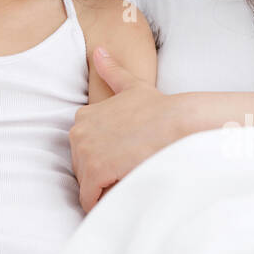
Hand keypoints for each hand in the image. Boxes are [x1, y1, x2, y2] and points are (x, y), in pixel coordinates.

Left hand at [71, 47, 180, 211]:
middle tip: (130, 171)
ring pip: (87, 185)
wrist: (176, 123)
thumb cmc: (159, 108)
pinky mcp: (94, 172)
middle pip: (83, 169)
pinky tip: (122, 194)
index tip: (125, 159)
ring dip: (106, 190)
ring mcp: (84, 152)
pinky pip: (89, 199)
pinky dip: (103, 204)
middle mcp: (77, 133)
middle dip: (103, 177)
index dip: (105, 159)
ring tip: (130, 180)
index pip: (85, 151)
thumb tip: (98, 50)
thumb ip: (112, 70)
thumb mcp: (132, 85)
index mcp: (82, 117)